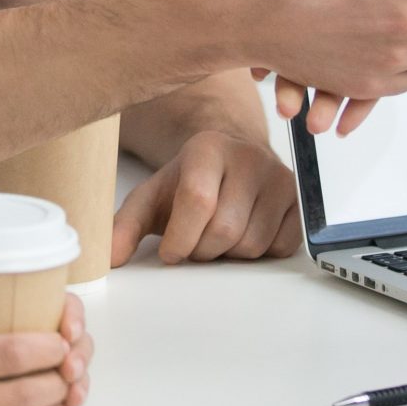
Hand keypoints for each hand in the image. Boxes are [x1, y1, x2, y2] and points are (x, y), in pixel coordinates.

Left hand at [109, 129, 301, 264]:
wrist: (230, 162)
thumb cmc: (189, 182)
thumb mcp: (151, 197)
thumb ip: (125, 225)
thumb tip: (108, 258)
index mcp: (207, 148)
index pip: (197, 201)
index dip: (180, 238)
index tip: (171, 251)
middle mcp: (248, 156)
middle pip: (224, 229)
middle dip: (202, 250)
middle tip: (194, 243)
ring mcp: (279, 177)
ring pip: (252, 243)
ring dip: (229, 254)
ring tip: (217, 235)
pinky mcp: (299, 199)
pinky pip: (280, 246)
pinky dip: (258, 253)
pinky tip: (244, 233)